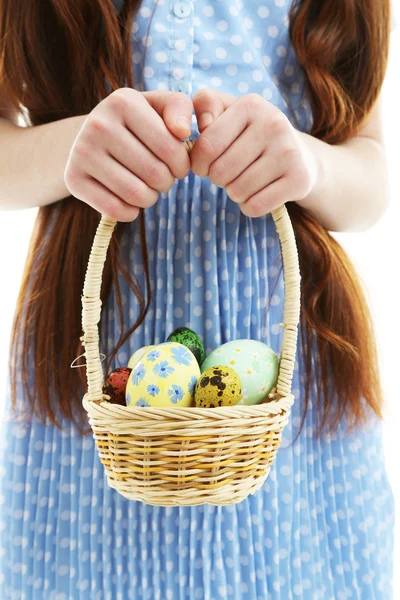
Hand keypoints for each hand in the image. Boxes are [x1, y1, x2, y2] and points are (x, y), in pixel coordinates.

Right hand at [64, 88, 191, 221]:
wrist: (91, 137)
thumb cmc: (137, 124)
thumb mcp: (159, 106)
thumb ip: (180, 108)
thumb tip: (182, 131)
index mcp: (123, 102)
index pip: (171, 149)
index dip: (182, 165)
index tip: (177, 165)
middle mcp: (98, 124)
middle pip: (155, 174)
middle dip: (166, 182)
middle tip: (161, 177)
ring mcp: (82, 152)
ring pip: (136, 195)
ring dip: (150, 198)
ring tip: (147, 188)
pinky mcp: (73, 178)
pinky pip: (115, 209)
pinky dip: (130, 212)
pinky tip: (130, 201)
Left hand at [190, 89, 318, 216]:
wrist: (300, 156)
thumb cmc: (251, 135)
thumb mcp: (228, 111)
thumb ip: (205, 104)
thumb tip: (202, 124)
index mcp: (250, 105)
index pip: (207, 146)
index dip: (198, 164)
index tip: (204, 166)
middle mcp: (273, 124)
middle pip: (221, 172)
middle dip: (218, 179)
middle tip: (230, 174)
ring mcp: (288, 152)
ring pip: (237, 191)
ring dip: (234, 193)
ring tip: (245, 182)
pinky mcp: (299, 179)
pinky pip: (255, 206)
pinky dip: (249, 206)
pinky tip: (257, 195)